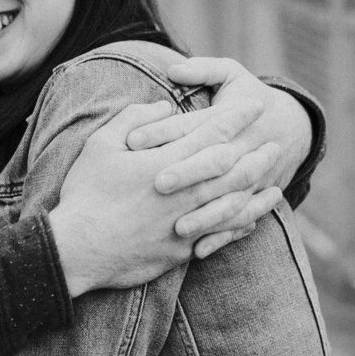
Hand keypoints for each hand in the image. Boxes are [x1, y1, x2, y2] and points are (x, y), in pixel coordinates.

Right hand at [49, 101, 279, 296]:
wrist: (77, 249)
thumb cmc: (85, 193)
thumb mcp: (100, 145)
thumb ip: (132, 119)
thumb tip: (162, 106)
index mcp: (165, 162)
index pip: (211, 134)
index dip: (236, 119)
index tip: (256, 106)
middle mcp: (183, 192)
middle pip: (232, 169)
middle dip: (257, 154)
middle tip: (277, 143)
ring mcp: (185, 223)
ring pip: (233, 203)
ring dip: (256, 189)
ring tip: (276, 181)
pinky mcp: (181, 249)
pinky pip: (220, 235)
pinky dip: (240, 225)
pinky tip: (252, 220)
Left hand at [129, 56, 313, 251]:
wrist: (292, 126)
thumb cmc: (248, 97)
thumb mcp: (231, 74)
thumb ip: (202, 69)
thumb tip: (173, 69)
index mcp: (228, 119)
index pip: (193, 125)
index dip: (163, 132)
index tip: (133, 140)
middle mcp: (240, 150)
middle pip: (212, 163)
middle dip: (186, 173)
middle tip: (156, 183)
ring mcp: (250, 178)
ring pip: (228, 199)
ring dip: (205, 215)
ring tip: (177, 228)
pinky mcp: (253, 199)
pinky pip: (239, 222)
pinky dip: (221, 238)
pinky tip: (198, 251)